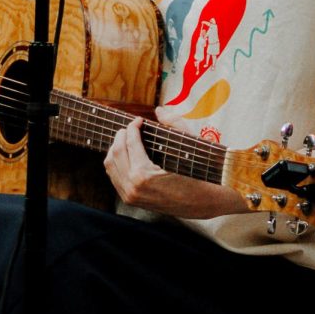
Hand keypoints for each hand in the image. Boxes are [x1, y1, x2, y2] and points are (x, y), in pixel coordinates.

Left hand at [104, 117, 241, 218]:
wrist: (203, 202)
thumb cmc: (198, 174)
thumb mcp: (189, 145)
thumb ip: (174, 123)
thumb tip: (159, 110)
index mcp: (143, 175)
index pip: (129, 143)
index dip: (132, 127)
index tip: (138, 120)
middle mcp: (132, 187)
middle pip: (115, 152)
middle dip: (121, 135)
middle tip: (131, 127)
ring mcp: (130, 195)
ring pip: (110, 165)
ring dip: (116, 148)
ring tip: (127, 138)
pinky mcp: (131, 200)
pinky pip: (115, 177)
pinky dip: (117, 162)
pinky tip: (127, 154)